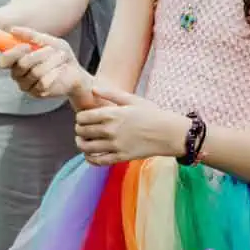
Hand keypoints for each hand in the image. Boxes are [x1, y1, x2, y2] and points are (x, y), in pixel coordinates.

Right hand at [0, 27, 91, 103]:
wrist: (75, 72)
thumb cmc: (60, 55)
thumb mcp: (49, 41)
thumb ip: (31, 35)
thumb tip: (13, 29)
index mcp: (16, 60)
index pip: (4, 60)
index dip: (13, 53)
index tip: (27, 46)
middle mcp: (18, 73)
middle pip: (22, 64)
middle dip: (39, 55)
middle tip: (51, 49)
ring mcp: (26, 84)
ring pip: (35, 73)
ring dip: (51, 62)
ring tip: (60, 58)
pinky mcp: (37, 93)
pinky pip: (43, 82)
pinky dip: (54, 73)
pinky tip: (60, 70)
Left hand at [74, 85, 189, 165]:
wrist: (170, 133)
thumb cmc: (152, 113)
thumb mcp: (132, 99)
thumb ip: (110, 93)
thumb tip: (92, 88)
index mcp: (111, 114)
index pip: (82, 117)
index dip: (79, 118)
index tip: (83, 119)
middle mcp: (111, 130)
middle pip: (82, 132)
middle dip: (79, 130)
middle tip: (82, 130)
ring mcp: (115, 145)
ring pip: (87, 147)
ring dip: (81, 144)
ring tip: (82, 142)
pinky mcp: (121, 157)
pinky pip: (99, 161)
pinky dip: (90, 159)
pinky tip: (90, 155)